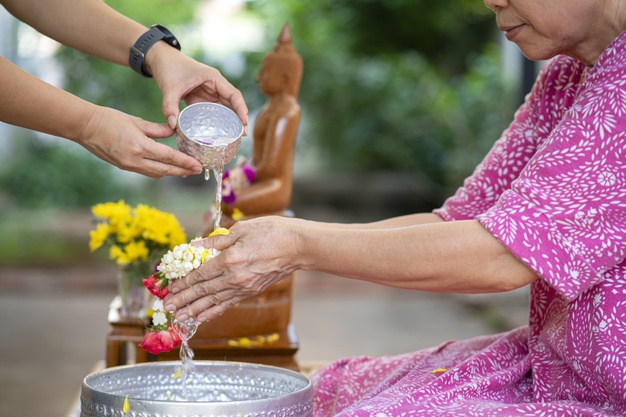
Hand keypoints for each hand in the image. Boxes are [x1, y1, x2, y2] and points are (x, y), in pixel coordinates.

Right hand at [77, 106, 201, 178]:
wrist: (85, 127)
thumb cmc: (110, 119)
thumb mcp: (137, 121)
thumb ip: (157, 130)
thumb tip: (174, 132)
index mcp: (140, 147)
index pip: (169, 157)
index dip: (185, 162)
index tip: (198, 165)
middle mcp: (135, 160)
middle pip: (165, 170)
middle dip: (183, 171)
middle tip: (198, 170)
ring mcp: (128, 166)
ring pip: (156, 173)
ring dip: (172, 173)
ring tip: (186, 170)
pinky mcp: (124, 167)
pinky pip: (146, 172)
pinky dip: (158, 171)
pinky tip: (166, 169)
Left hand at [147, 44, 248, 131]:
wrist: (161, 60)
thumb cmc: (169, 68)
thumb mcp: (169, 87)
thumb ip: (169, 106)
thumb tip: (173, 126)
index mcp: (213, 78)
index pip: (234, 94)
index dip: (241, 109)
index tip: (244, 123)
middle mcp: (215, 86)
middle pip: (233, 103)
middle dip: (239, 118)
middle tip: (242, 135)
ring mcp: (210, 93)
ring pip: (226, 108)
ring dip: (231, 121)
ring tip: (235, 137)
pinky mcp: (203, 99)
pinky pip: (214, 111)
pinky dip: (219, 121)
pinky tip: (220, 133)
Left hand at [163, 216, 298, 321]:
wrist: (297, 246)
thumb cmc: (271, 232)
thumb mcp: (242, 229)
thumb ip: (216, 241)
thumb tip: (195, 246)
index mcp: (230, 259)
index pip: (200, 274)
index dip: (183, 282)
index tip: (169, 287)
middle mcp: (235, 277)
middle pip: (203, 290)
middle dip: (183, 299)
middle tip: (166, 306)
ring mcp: (243, 287)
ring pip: (213, 301)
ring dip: (193, 309)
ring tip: (178, 316)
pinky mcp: (250, 291)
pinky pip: (227, 304)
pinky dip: (213, 311)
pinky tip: (201, 317)